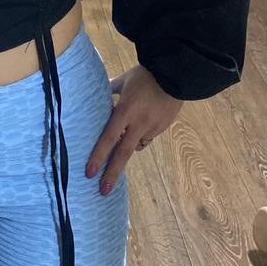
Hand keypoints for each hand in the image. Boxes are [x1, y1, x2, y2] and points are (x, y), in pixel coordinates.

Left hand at [85, 64, 183, 194]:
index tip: (89, 173)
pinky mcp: (162, 128)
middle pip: (123, 153)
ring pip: (136, 147)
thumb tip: (95, 92)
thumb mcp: (124, 80)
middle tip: (103, 191)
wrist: (177, 74)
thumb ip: (109, 88)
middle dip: (112, 173)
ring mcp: (152, 127)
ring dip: (126, 150)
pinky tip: (137, 130)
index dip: (98, 157)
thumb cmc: (146, 75)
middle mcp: (139, 123)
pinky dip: (139, 137)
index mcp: (125, 110)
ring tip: (117, 151)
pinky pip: (146, 138)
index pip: (108, 138)